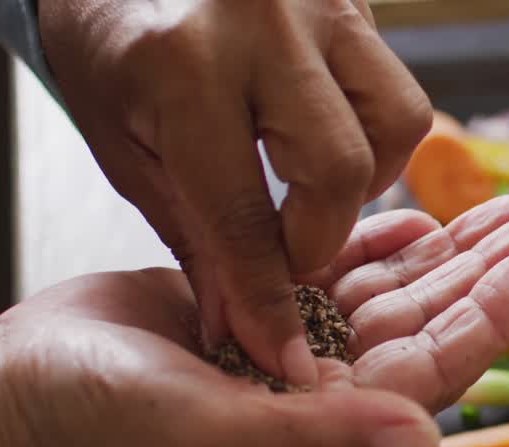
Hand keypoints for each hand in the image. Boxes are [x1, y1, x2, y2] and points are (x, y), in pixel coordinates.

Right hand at [0, 198, 508, 446]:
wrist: (17, 399)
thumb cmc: (97, 429)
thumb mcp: (207, 437)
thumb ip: (316, 441)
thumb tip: (419, 441)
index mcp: (330, 424)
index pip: (439, 362)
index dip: (499, 309)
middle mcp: (327, 389)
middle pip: (433, 319)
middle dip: (491, 269)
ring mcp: (296, 348)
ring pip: (396, 292)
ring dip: (450, 251)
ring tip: (504, 211)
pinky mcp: (260, 308)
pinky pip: (338, 271)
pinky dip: (380, 244)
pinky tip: (419, 220)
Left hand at [38, 0, 431, 386]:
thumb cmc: (112, 44)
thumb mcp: (123, 145)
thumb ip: (194, 236)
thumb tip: (243, 325)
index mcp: (183, 67)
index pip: (242, 215)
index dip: (266, 296)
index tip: (285, 350)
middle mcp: (262, 26)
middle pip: (340, 170)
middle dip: (321, 235)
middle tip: (291, 253)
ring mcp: (320, 5)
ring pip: (396, 123)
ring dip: (367, 178)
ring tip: (315, 187)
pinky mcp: (354, 3)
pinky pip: (395, 91)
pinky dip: (373, 135)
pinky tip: (325, 141)